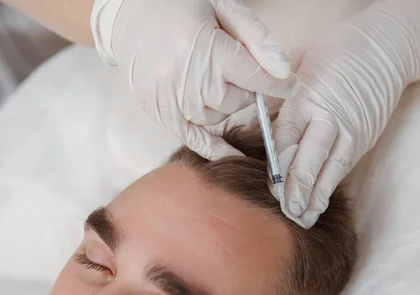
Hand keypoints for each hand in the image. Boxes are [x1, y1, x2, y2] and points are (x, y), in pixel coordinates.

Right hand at [91, 0, 298, 159]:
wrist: (127, 13)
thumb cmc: (180, 6)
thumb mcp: (223, 8)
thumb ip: (257, 39)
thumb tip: (284, 73)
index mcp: (206, 48)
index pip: (256, 78)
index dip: (279, 84)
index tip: (292, 86)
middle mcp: (188, 78)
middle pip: (238, 100)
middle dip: (245, 87)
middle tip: (233, 67)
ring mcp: (170, 98)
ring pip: (218, 117)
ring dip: (225, 103)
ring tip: (211, 78)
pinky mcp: (157, 111)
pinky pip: (192, 137)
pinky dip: (212, 148)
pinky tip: (231, 155)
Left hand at [273, 0, 419, 227]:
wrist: (383, 50)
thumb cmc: (330, 57)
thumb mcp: (297, 70)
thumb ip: (276, 102)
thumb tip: (249, 131)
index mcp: (306, 98)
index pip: (288, 136)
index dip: (278, 164)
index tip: (270, 188)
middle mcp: (330, 117)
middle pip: (313, 154)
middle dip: (300, 185)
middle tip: (289, 211)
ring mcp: (351, 130)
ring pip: (333, 166)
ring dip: (318, 195)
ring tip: (304, 219)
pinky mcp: (364, 139)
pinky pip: (344, 165)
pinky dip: (331, 186)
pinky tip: (319, 205)